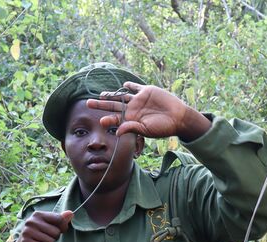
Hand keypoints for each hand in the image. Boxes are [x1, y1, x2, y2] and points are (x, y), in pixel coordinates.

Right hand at [8, 210, 72, 241]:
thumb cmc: (40, 233)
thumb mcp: (50, 224)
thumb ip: (60, 219)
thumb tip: (70, 213)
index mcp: (38, 214)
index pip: (59, 220)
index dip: (63, 227)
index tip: (60, 230)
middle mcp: (31, 221)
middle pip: (56, 232)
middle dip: (54, 238)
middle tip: (46, 238)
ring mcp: (27, 232)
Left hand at [86, 82, 211, 141]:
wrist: (178, 117)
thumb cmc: (163, 127)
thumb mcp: (146, 130)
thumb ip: (131, 128)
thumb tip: (117, 132)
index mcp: (131, 120)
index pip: (116, 119)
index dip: (108, 119)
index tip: (101, 121)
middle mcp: (132, 110)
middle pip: (114, 105)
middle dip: (101, 104)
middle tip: (88, 103)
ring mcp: (138, 100)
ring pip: (121, 95)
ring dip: (111, 94)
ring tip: (101, 94)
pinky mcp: (146, 91)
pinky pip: (135, 87)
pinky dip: (129, 85)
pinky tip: (122, 84)